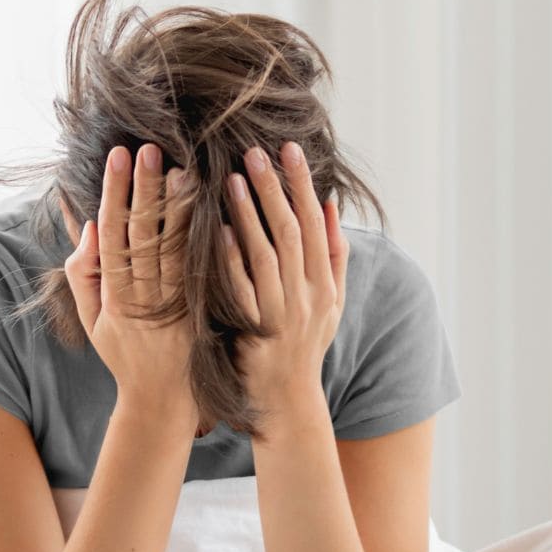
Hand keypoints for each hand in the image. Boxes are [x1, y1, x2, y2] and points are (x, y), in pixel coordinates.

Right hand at [61, 143, 198, 427]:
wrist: (163, 401)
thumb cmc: (124, 355)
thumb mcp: (92, 319)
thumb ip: (83, 274)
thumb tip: (90, 225)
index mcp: (112, 296)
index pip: (113, 234)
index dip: (116, 194)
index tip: (119, 157)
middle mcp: (142, 298)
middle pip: (143, 235)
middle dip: (145, 190)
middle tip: (151, 149)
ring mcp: (173, 306)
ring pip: (175, 249)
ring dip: (178, 208)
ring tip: (183, 169)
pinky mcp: (199, 313)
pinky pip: (203, 271)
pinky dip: (206, 239)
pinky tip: (211, 210)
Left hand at [222, 140, 348, 434]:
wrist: (287, 402)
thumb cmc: (304, 346)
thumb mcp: (331, 303)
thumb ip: (333, 256)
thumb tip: (330, 207)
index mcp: (325, 283)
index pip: (314, 222)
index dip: (302, 184)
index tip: (288, 149)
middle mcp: (308, 295)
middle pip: (291, 231)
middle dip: (275, 188)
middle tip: (255, 151)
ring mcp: (282, 313)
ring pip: (266, 254)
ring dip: (250, 215)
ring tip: (232, 178)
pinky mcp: (255, 330)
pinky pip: (242, 288)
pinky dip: (231, 259)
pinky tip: (217, 231)